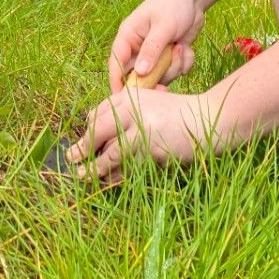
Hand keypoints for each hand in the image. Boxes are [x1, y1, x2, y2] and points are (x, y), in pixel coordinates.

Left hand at [67, 87, 212, 181]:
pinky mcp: (151, 149)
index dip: (88, 130)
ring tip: (83, 176)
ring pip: (111, 152)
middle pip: (99, 130)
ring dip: (95, 167)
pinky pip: (129, 166)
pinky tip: (109, 182)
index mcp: (130, 96)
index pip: (99, 113)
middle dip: (84, 146)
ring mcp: (142, 129)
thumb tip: (94, 131)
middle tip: (72, 158)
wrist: (207, 119)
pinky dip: (117, 176)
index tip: (81, 144)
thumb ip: (124, 113)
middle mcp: (132, 109)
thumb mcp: (148, 103)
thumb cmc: (176, 114)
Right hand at [108, 0, 203, 92]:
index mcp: (128, 36)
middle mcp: (138, 48)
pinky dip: (183, 62)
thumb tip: (140, 73)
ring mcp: (154, 54)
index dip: (117, 82)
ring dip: (173, 66)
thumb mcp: (163, 26)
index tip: (122, 100)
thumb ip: (151, 49)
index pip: (116, 63)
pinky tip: (186, 47)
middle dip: (155, 78)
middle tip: (167, 85)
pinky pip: (174, 71)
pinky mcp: (168, 57)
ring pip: (160, 75)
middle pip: (138, 75)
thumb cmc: (173, 5)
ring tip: (180, 48)